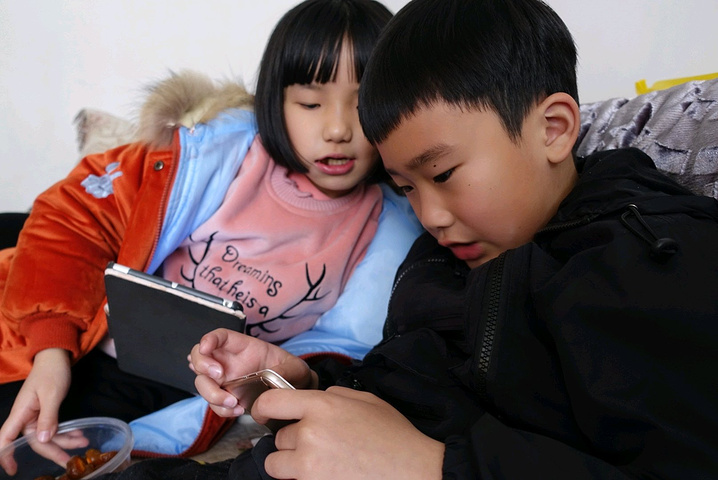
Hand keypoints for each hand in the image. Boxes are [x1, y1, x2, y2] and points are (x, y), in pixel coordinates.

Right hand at [0, 348, 72, 472]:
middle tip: (70, 461)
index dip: (7, 456)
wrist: (57, 357)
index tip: (14, 470)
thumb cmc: (52, 372)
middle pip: (34, 441)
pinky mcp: (45, 413)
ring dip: (64, 441)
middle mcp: (25, 417)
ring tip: (84, 442)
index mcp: (20, 413)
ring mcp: (35, 416)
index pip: (6, 439)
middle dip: (53, 451)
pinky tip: (79, 433)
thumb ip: (48, 417)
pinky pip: (53, 428)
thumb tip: (42, 440)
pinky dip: (66, 432)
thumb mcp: (52, 394)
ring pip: (47, 436)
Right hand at [188, 328, 316, 416]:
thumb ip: (286, 370)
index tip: (205, 347)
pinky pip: (214, 404)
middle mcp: (229, 362)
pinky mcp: (226, 398)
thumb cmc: (292, 374)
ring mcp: (225, 381)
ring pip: (202, 383)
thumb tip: (271, 377)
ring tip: (232, 401)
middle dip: (203, 365)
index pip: (220, 337)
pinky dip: (220, 409)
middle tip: (218, 376)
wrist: (294, 393)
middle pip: (201, 358)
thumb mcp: (296, 368)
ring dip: (211, 393)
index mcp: (243, 347)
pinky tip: (237, 410)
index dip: (209, 339)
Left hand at [252, 386, 444, 479]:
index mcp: (323, 405)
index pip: (272, 403)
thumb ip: (335, 395)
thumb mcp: (366, 401)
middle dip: (293, 441)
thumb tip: (315, 399)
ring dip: (292, 464)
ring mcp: (309, 464)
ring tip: (319, 463)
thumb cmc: (394, 436)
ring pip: (277, 463)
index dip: (262, 409)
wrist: (414, 472)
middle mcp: (310, 433)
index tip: (263, 415)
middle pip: (279, 438)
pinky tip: (329, 474)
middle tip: (319, 445)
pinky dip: (304, 479)